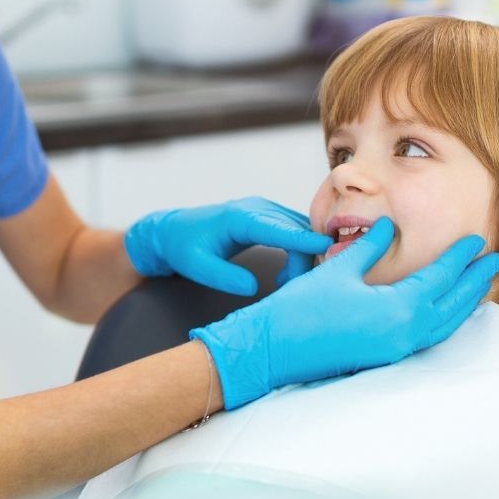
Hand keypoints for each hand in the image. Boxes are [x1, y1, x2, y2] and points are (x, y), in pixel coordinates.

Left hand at [124, 197, 331, 295]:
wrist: (172, 231)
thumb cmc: (181, 247)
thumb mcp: (196, 267)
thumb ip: (224, 277)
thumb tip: (253, 288)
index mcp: (239, 217)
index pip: (278, 227)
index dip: (303, 239)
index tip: (326, 247)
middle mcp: (257, 208)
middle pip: (296, 231)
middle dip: (304, 260)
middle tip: (293, 291)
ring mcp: (264, 210)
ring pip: (299, 231)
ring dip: (303, 258)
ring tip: (287, 285)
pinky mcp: (267, 217)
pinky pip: (294, 231)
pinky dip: (298, 252)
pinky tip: (286, 275)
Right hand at [191, 217, 498, 409]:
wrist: (273, 349)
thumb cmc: (299, 309)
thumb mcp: (338, 270)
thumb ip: (369, 247)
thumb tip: (388, 226)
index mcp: (397, 309)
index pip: (440, 278)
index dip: (460, 257)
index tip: (476, 240)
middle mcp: (403, 333)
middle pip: (453, 305)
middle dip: (475, 282)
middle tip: (496, 261)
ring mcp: (396, 350)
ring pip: (444, 326)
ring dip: (463, 304)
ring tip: (478, 285)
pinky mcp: (385, 358)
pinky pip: (427, 337)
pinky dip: (443, 321)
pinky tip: (443, 311)